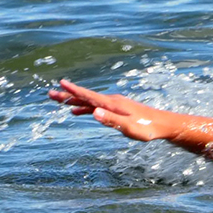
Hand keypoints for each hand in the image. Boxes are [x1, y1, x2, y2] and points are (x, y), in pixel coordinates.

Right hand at [48, 79, 187, 143]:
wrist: (163, 124)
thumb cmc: (148, 129)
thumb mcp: (130, 128)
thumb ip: (112, 121)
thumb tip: (94, 113)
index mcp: (113, 104)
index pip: (90, 96)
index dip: (75, 91)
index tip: (61, 84)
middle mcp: (111, 101)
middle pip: (86, 97)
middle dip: (68, 95)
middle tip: (50, 94)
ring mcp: (113, 104)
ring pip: (89, 101)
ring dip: (74, 100)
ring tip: (58, 101)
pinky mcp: (116, 109)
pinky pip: (96, 106)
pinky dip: (85, 107)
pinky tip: (77, 111)